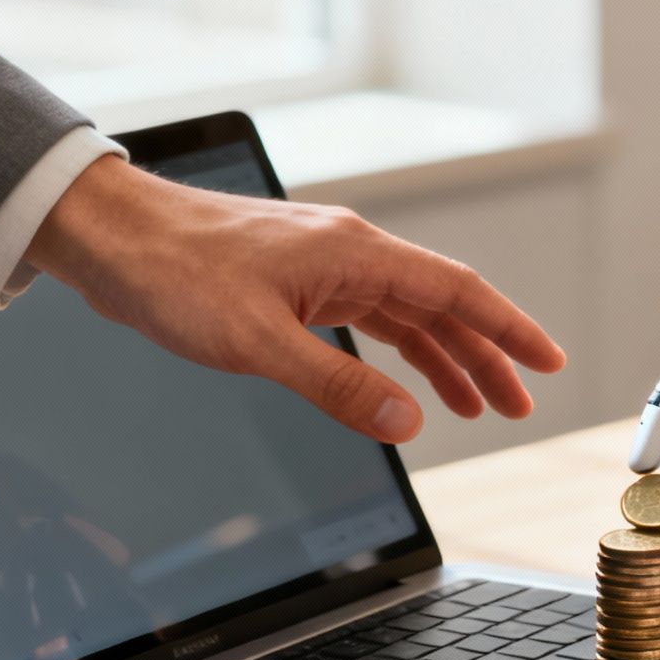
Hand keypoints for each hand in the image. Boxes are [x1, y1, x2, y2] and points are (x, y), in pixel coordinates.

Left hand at [24, 154, 565, 443]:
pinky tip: (402, 381)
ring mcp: (322, 267)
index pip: (455, 291)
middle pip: (439, 307)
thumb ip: (338, 385)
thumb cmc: (174, 274)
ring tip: (473, 407)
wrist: (110, 237)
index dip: (507, 330)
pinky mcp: (294, 284)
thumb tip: (408, 422)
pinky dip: (394, 352)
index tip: (548, 362)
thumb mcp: (259, 343)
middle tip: (518, 406)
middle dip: (485, 357)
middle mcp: (348, 253)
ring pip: (404, 315)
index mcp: (353, 253)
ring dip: (442, 360)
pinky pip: (366, 318)